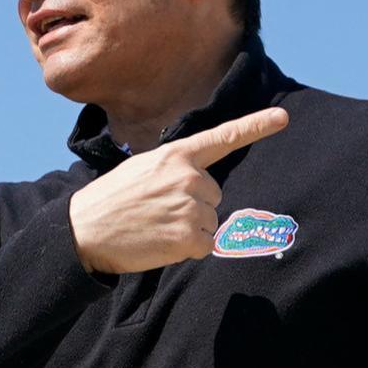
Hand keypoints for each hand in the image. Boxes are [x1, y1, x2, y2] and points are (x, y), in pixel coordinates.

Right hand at [68, 107, 289, 274]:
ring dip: (189, 229)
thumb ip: (176, 170)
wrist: (84, 230)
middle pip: (214, 195)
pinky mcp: (190, 237)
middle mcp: (189, 177)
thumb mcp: (143, 170)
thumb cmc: (113, 200)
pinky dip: (186, 249)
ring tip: (155, 226)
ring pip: (210, 221)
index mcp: (176, 155)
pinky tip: (159, 242)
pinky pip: (204, 244)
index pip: (222, 139)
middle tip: (157, 210)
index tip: (282, 118)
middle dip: (193, 206)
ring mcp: (191, 207)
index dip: (255, 127)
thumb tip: (203, 188)